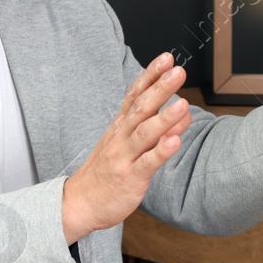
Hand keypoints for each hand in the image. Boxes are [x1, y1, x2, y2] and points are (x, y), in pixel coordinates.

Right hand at [62, 53, 191, 243]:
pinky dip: (161, 151)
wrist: (80, 203)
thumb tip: (182, 111)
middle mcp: (121, 137)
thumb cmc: (106, 171)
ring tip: (183, 104)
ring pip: (144, 134)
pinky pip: (147, 163)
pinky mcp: (130, 177)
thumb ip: (155, 128)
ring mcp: (124, 157)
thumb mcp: (125, 144)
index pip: (135, 94)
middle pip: (141, 108)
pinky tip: (175, 141)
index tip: (166, 58)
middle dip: (160, 88)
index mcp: (120, 126)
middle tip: (177, 71)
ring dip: (164, 118)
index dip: (151, 75)